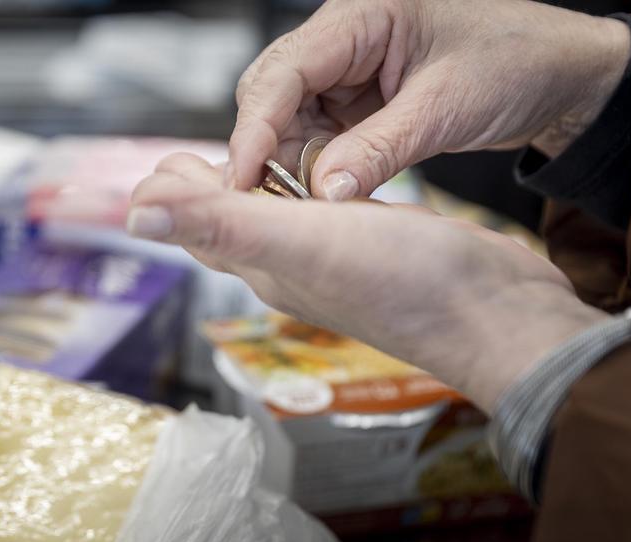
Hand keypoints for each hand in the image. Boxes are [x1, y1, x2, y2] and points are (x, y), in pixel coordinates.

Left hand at [129, 153, 607, 410]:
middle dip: (214, 177)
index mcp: (258, 264)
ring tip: (258, 143)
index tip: (181, 150)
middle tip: (217, 139)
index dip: (179, 184)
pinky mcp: (373, 241)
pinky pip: (324, 207)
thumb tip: (135, 213)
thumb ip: (219, 222)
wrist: (495, 314)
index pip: (194, 222)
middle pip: (229, 215)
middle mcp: (288, 263)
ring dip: (261, 178)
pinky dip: (310, 182)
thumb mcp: (299, 240)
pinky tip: (321, 168)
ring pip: (275, 211)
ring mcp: (331, 254)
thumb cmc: (404, 283)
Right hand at [228, 0, 630, 199]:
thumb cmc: (518, 62)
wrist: (563, 74)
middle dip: (266, 147)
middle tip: (268, 201)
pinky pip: (316, 136)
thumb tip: (323, 193)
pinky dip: (316, 167)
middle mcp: (342, 38)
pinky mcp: (355, 101)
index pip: (284, 70)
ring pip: (287, 119)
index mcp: (361, 15)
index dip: (255, 126)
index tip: (242, 176)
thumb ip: (380, 150)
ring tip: (307, 204)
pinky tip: (326, 193)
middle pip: (271, 92)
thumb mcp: (447, 109)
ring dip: (291, 163)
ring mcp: (345, 71)